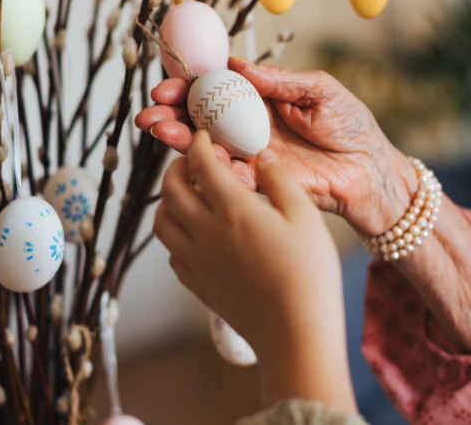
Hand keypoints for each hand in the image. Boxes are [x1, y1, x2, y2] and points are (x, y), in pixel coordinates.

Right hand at [137, 57, 416, 236]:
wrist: (371, 169)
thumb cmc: (351, 125)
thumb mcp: (320, 89)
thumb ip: (280, 80)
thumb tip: (237, 65)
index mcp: (260, 99)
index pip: (215, 88)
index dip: (188, 85)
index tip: (168, 83)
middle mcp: (248, 126)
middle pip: (199, 118)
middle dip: (170, 114)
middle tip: (150, 112)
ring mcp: (250, 155)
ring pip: (204, 147)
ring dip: (177, 139)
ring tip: (159, 130)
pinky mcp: (258, 183)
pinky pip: (226, 175)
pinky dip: (207, 166)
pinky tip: (194, 156)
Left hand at [154, 132, 355, 411]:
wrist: (295, 334)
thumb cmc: (309, 274)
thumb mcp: (306, 217)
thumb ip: (280, 180)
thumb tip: (262, 156)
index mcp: (232, 209)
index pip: (201, 164)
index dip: (200, 144)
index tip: (205, 135)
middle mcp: (205, 232)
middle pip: (171, 189)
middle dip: (177, 167)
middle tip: (192, 161)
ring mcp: (196, 261)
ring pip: (162, 222)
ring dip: (169, 201)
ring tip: (188, 196)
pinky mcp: (197, 285)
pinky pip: (171, 253)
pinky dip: (175, 235)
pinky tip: (196, 234)